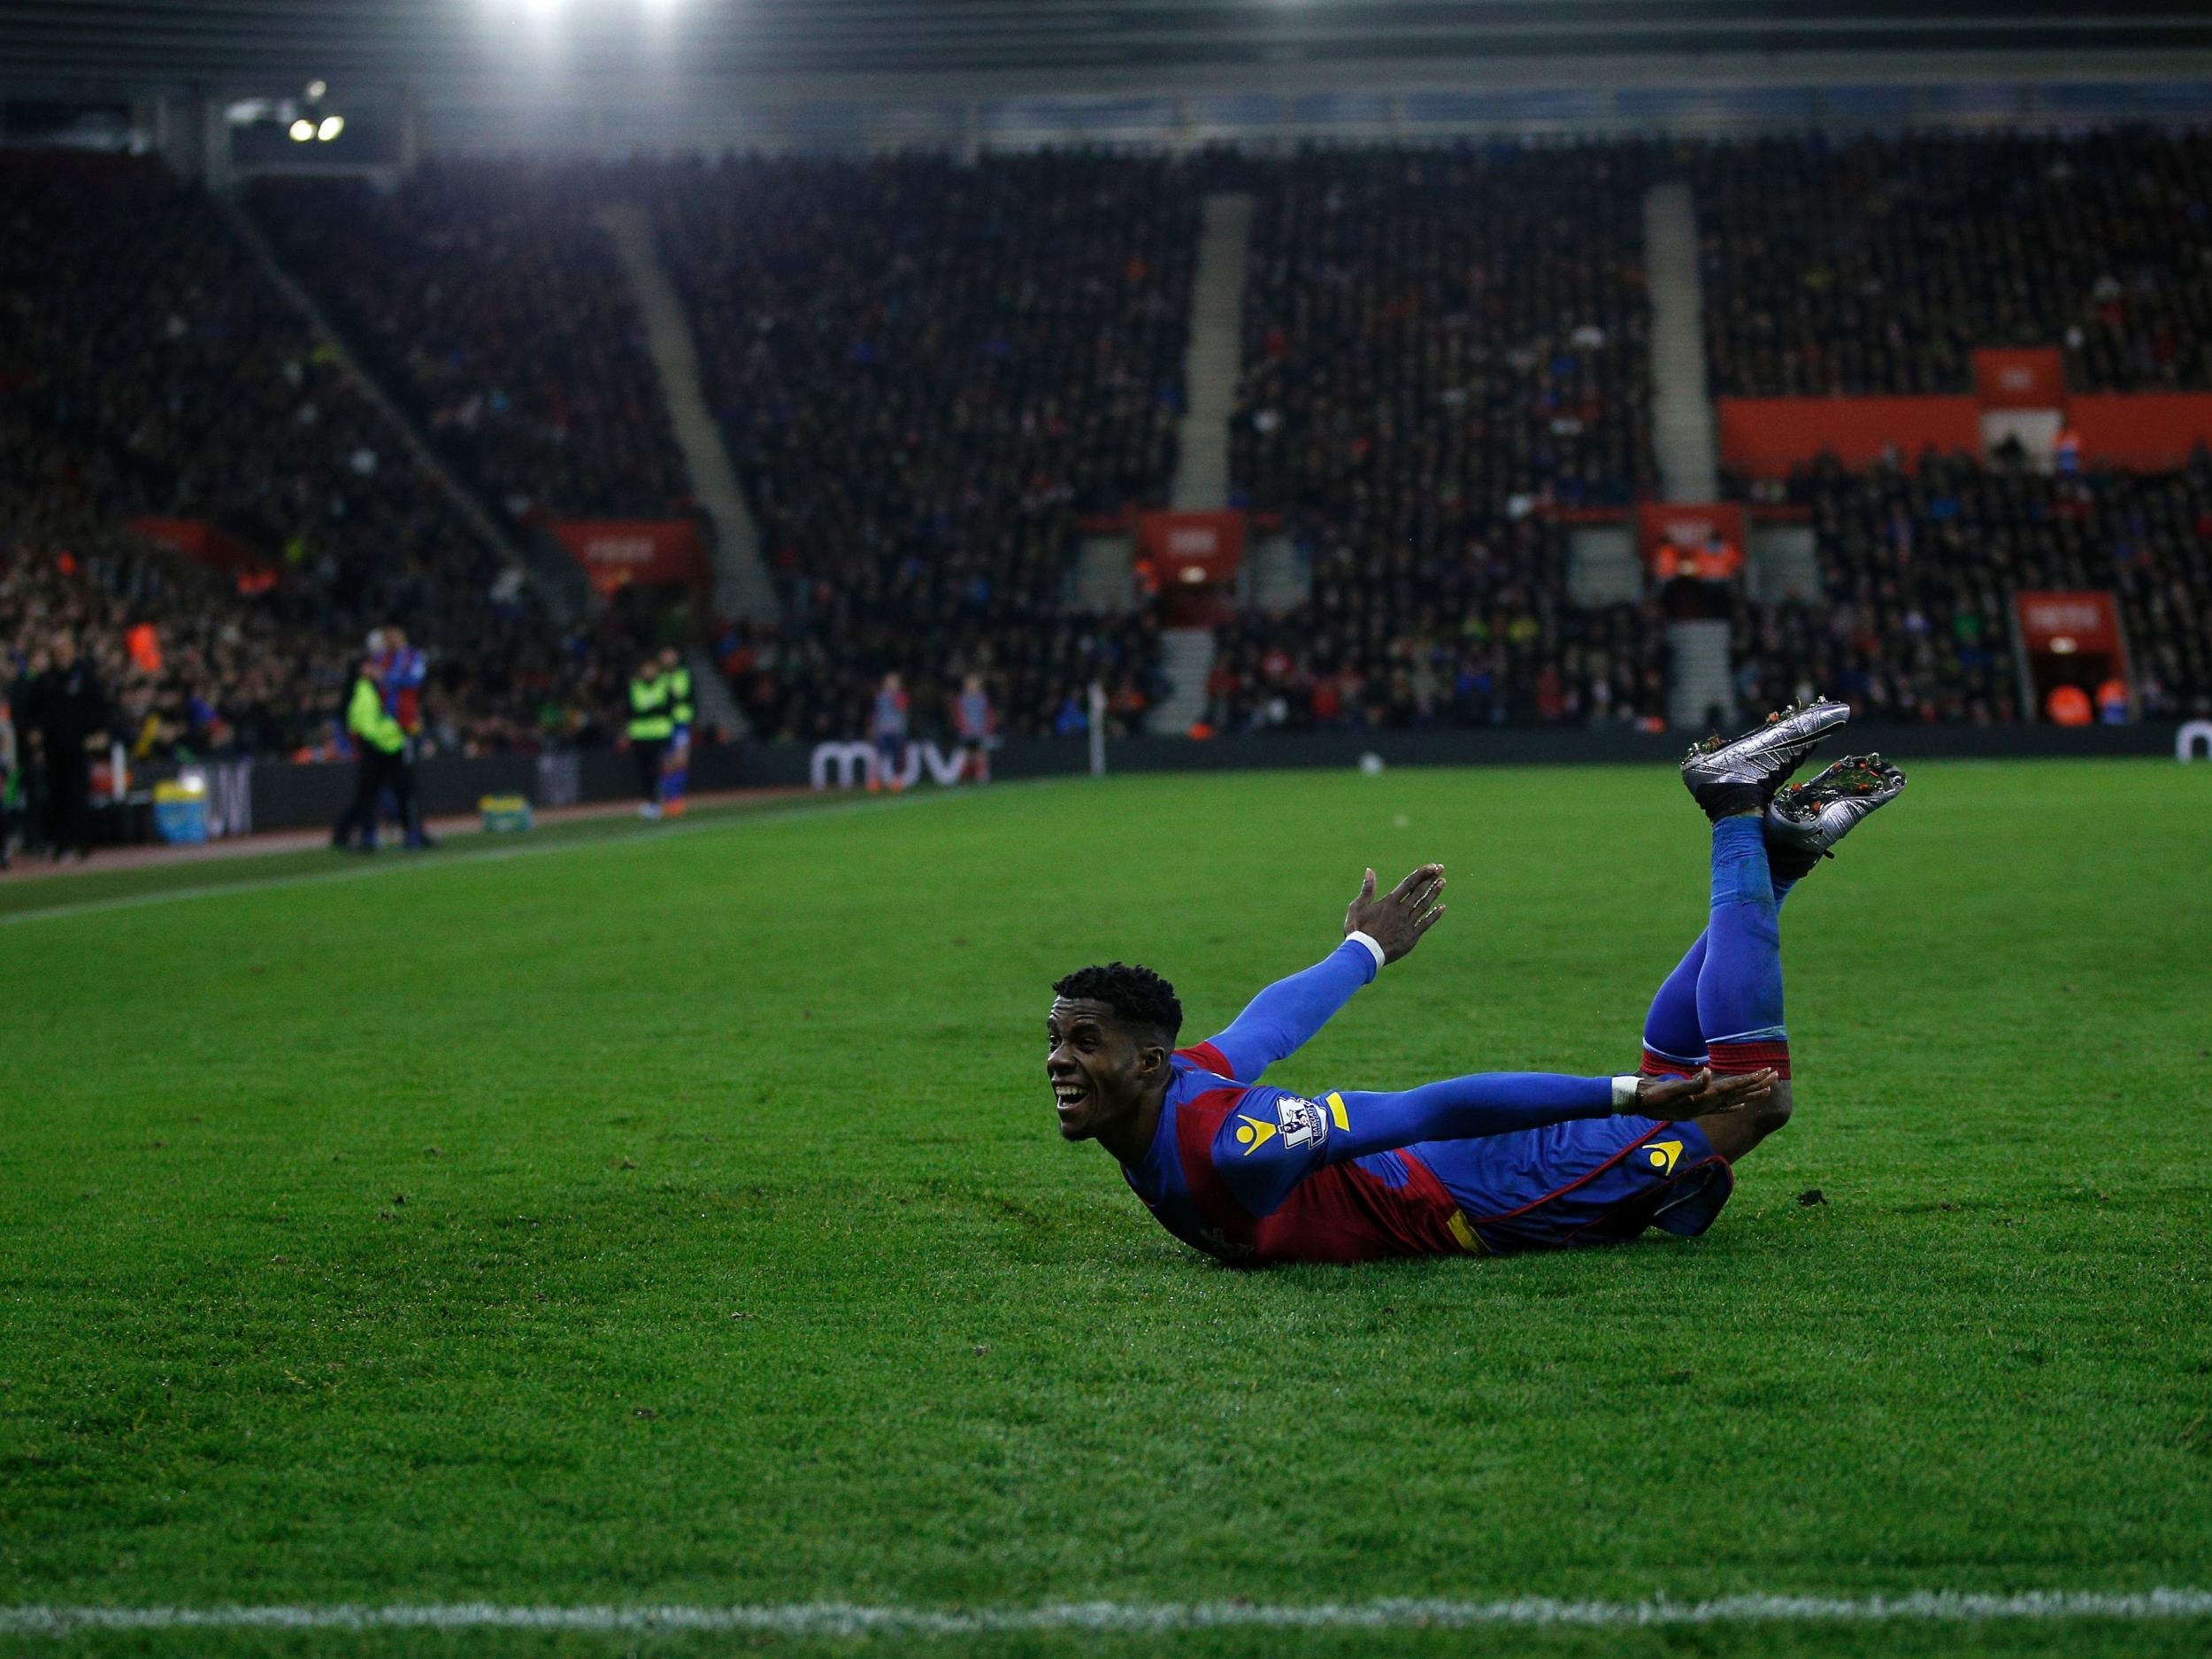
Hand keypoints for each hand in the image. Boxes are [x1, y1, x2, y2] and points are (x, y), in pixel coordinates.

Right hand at [1344, 864, 1445, 965]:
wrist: (1364, 953)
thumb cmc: (1357, 929)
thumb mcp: (1358, 907)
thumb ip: (1367, 889)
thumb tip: (1370, 870)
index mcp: (1389, 902)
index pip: (1409, 883)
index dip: (1421, 874)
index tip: (1432, 866)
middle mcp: (1401, 911)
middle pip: (1419, 892)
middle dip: (1430, 879)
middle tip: (1441, 869)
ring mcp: (1408, 924)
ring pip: (1424, 905)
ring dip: (1434, 893)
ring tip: (1442, 882)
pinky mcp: (1411, 937)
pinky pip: (1426, 923)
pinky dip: (1434, 915)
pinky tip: (1442, 907)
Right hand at [1634, 1067, 1777, 1118]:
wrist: (1638, 1104)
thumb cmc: (1654, 1095)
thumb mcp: (1672, 1088)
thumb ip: (1692, 1083)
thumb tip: (1708, 1073)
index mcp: (1705, 1097)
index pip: (1733, 1087)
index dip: (1750, 1079)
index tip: (1767, 1072)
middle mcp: (1708, 1104)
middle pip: (1739, 1094)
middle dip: (1758, 1084)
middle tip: (1776, 1075)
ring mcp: (1703, 1107)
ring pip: (1734, 1100)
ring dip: (1751, 1094)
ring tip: (1767, 1088)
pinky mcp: (1696, 1108)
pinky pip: (1721, 1107)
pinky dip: (1733, 1105)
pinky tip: (1742, 1106)